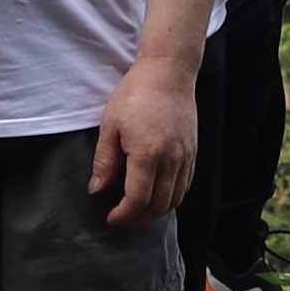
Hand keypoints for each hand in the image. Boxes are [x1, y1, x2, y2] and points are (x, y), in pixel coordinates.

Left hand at [87, 47, 199, 226]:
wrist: (168, 72)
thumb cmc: (136, 93)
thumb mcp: (110, 126)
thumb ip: (104, 162)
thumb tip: (97, 190)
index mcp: (147, 154)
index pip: (137, 200)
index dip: (124, 215)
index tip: (111, 217)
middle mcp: (171, 160)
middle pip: (159, 206)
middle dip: (139, 219)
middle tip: (122, 218)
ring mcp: (185, 157)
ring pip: (176, 199)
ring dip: (157, 211)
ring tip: (139, 211)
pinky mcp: (193, 151)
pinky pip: (185, 185)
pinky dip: (172, 197)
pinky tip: (158, 194)